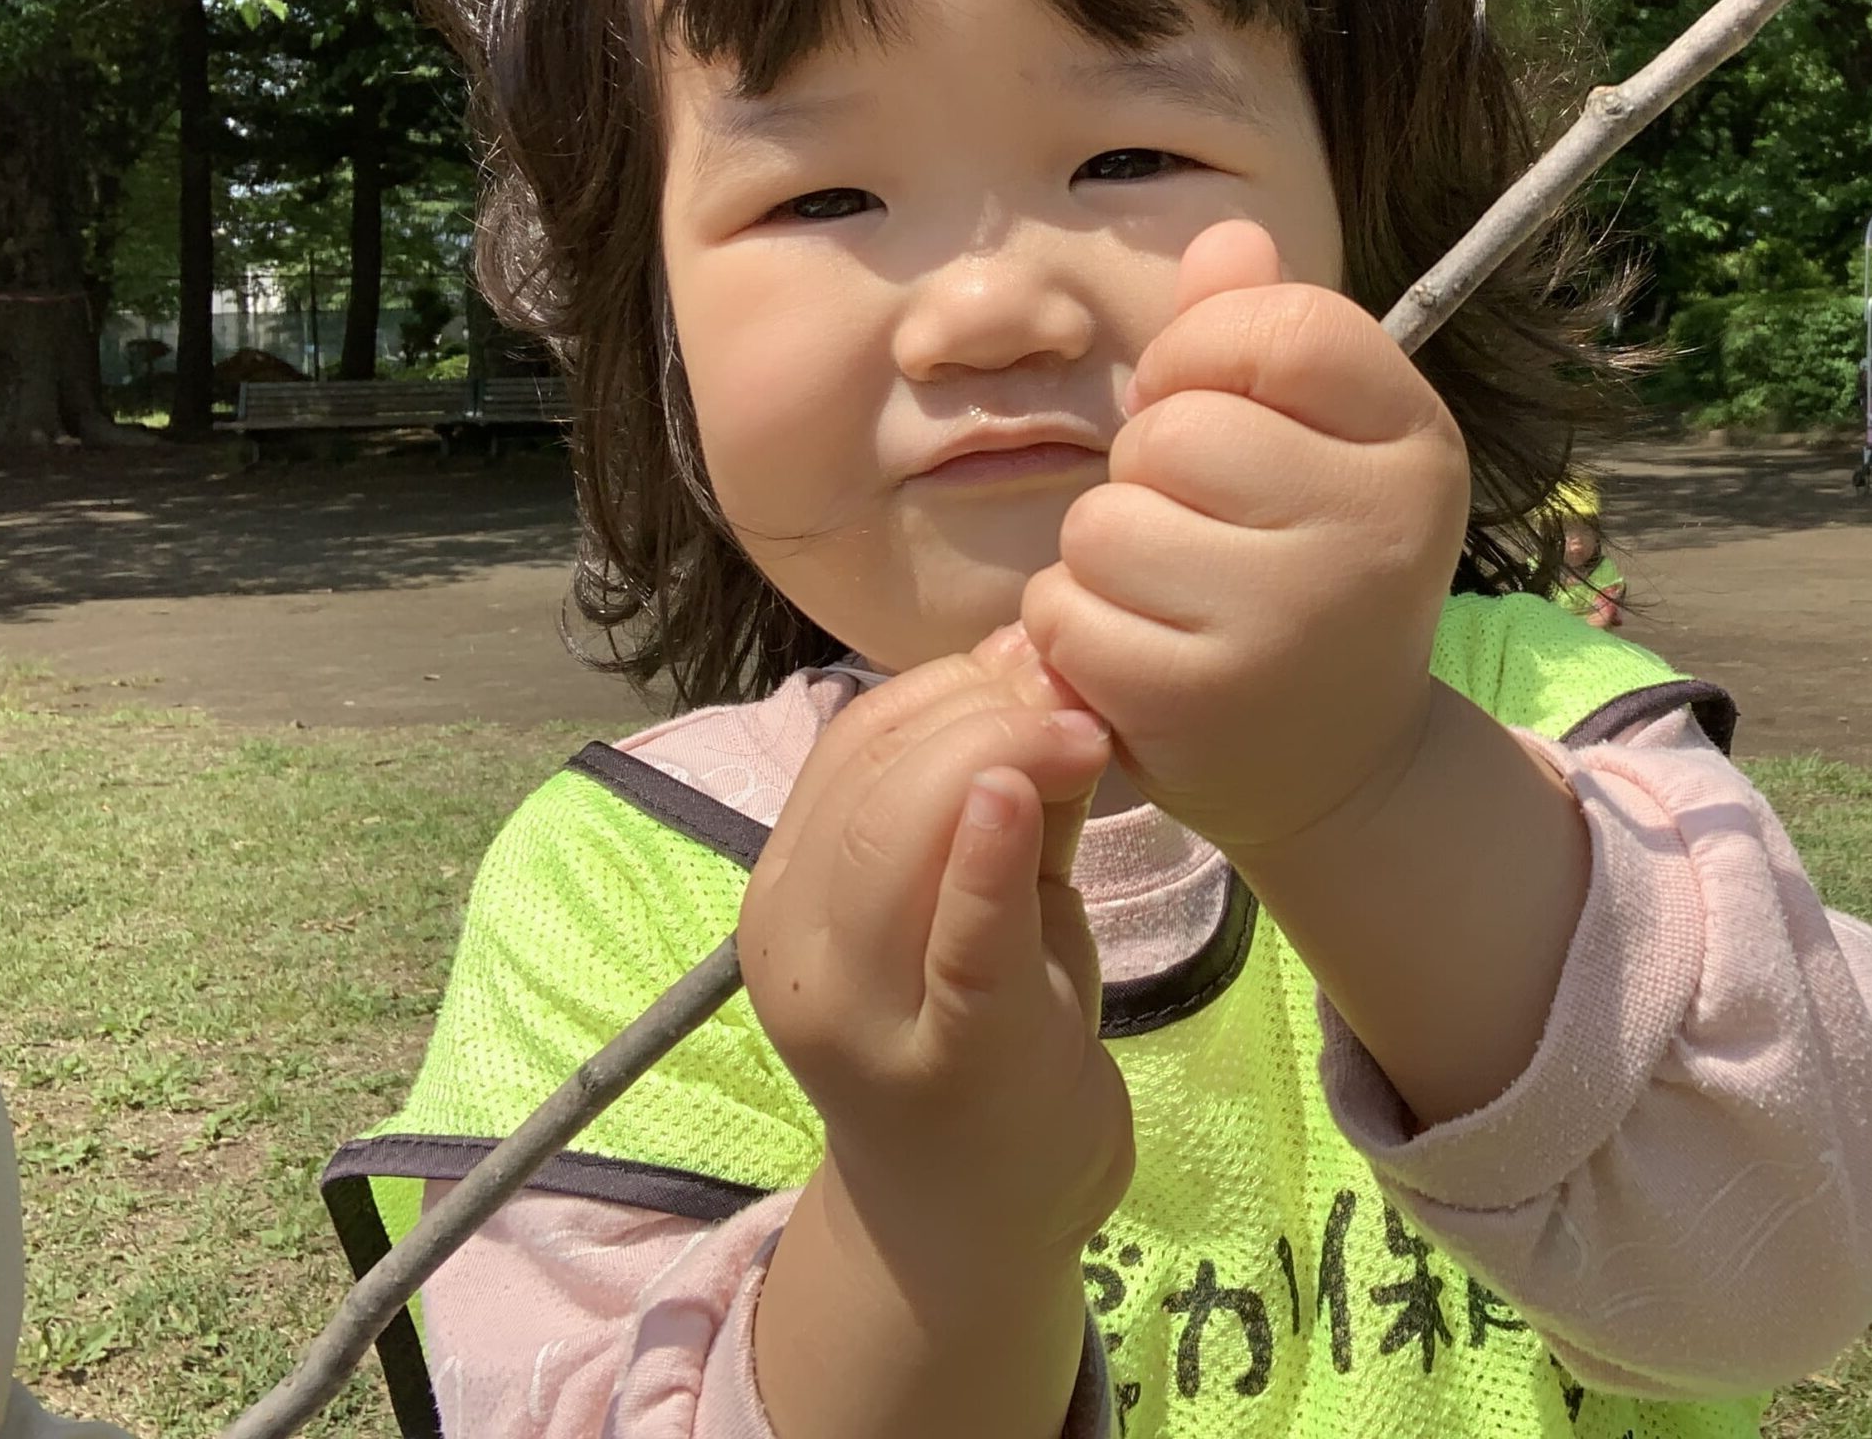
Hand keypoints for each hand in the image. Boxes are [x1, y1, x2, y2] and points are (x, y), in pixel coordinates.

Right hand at [739, 627, 1133, 1264]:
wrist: (974, 1220)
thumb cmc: (982, 1030)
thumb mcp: (986, 895)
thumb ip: (1004, 788)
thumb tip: (1036, 652)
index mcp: (788, 892)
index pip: (853, 742)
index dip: (952, 684)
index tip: (1042, 667)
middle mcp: (798, 946)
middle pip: (878, 776)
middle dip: (987, 711)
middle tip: (1076, 702)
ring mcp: (865, 1012)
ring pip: (902, 831)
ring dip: (1002, 754)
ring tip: (1083, 737)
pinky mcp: (952, 1061)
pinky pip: (960, 941)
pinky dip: (983, 860)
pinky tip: (1014, 796)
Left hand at [1022, 221, 1469, 853]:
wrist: (1338, 765)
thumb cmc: (1308, 573)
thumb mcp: (1315, 444)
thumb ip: (1262, 333)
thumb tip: (1226, 232)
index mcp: (1414, 445)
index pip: (1285, 326)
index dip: (1206, 352)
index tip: (1211, 406)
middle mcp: (1373, 530)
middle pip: (1176, 428)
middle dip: (1150, 471)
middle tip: (1198, 531)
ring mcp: (1290, 622)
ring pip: (1107, 521)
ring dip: (1105, 556)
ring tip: (1169, 598)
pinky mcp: (1203, 702)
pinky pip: (1067, 611)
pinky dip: (1075, 631)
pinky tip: (1138, 657)